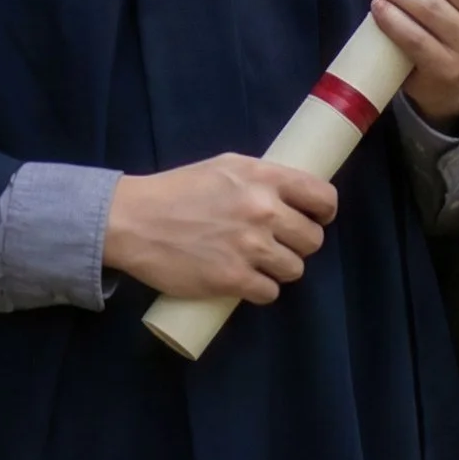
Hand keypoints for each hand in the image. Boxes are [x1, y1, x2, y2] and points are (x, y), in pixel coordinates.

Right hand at [102, 155, 337, 304]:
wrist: (134, 220)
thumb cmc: (177, 190)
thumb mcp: (224, 167)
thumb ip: (259, 180)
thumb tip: (290, 195)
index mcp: (263, 177)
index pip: (322, 197)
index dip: (324, 212)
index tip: (316, 218)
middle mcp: (263, 211)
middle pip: (312, 239)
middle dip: (298, 244)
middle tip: (277, 244)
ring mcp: (250, 247)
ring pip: (294, 269)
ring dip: (280, 269)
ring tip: (258, 263)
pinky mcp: (234, 280)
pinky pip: (270, 292)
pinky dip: (260, 290)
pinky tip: (244, 281)